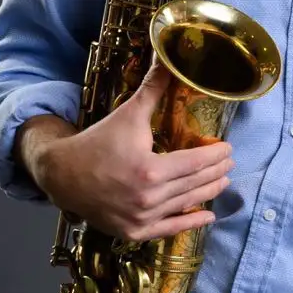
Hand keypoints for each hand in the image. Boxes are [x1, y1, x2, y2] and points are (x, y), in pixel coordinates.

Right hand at [36, 58, 234, 239]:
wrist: (62, 175)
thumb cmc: (97, 142)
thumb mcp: (128, 115)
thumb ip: (153, 89)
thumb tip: (169, 60)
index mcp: (150, 170)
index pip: (195, 163)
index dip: (215, 156)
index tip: (227, 148)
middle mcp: (148, 199)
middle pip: (194, 184)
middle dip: (216, 172)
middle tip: (230, 163)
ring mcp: (142, 219)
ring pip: (186, 205)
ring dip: (208, 193)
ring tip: (224, 182)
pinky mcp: (134, 232)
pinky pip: (169, 230)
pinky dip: (191, 223)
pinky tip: (208, 216)